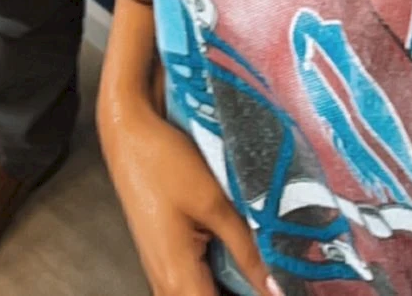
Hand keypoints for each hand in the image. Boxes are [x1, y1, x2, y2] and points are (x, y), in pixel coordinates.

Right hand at [101, 101, 278, 295]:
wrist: (128, 133)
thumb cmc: (163, 162)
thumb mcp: (213, 203)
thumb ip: (246, 249)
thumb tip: (276, 287)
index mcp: (178, 279)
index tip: (282, 287)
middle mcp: (166, 284)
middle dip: (245, 290)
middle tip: (276, 274)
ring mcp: (163, 272)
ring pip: (204, 294)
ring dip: (234, 285)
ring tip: (263, 265)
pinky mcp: (165, 258)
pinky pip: (196, 283)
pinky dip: (220, 277)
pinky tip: (240, 259)